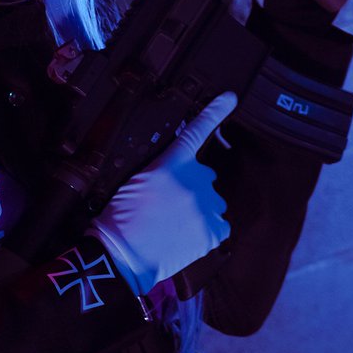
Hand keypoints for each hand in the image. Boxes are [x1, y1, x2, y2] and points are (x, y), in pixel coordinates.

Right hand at [88, 92, 236, 293]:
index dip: (216, 112)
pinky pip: (219, 225)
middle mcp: (195, 180)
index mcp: (172, 164)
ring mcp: (207, 206)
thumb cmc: (120, 219)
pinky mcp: (214, 230)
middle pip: (205, 177)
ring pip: (212, 202)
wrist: (122, 255)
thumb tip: (179, 179)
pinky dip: (206, 232)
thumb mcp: (135, 181)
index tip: (231, 98)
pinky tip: (186, 238)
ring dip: (198, 211)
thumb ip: (164, 173)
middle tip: (166, 207)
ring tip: (173, 226)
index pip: (197, 131)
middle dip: (191, 188)